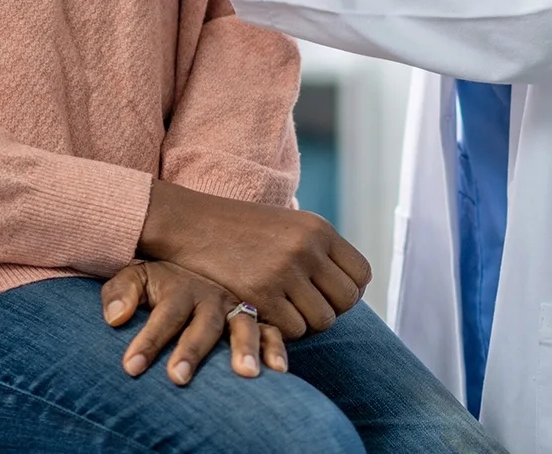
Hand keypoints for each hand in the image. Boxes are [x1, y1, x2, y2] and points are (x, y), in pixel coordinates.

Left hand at [101, 259, 287, 384]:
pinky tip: (278, 370)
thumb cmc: (157, 280)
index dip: (148, 341)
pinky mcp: (255, 317)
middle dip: (191, 351)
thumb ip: (121, 293)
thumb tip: (114, 318)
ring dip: (244, 348)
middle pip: (203, 325)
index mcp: (179, 288)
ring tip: (244, 374)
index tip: (130, 368)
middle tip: (178, 378)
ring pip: (243, 326)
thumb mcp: (135, 276)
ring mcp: (235, 307)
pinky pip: (271, 331)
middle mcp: (211, 297)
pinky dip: (276, 348)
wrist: (190, 257)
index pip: (162, 316)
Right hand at [137, 179, 371, 338]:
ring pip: (323, 321)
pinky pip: (293, 330)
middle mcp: (307, 248)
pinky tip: (263, 313)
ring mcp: (285, 271)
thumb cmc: (238, 230)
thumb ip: (318, 251)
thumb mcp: (286, 226)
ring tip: (282, 311)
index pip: (362, 274)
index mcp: (318, 229)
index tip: (325, 295)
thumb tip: (351, 287)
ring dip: (305, 324)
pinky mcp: (261, 294)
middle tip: (304, 308)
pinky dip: (282, 329)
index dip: (348, 291)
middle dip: (329, 311)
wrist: (189, 223)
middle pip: (347, 301)